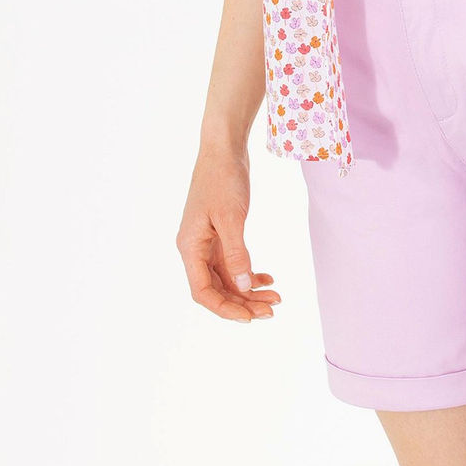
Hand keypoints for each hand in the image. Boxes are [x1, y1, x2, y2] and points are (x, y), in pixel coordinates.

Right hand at [176, 145, 280, 321]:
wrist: (224, 148)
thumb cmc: (223, 178)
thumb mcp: (231, 217)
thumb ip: (236, 252)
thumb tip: (242, 286)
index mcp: (190, 247)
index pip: (202, 292)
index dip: (225, 308)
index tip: (250, 317)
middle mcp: (195, 249)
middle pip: (216, 288)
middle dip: (242, 302)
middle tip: (271, 310)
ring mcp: (208, 242)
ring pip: (227, 277)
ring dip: (249, 290)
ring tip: (275, 297)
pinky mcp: (221, 233)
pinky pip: (233, 262)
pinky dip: (249, 272)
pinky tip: (268, 278)